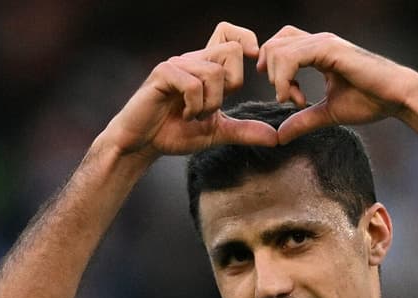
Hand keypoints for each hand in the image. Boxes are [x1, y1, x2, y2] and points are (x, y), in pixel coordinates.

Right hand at [104, 22, 277, 157]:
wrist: (142, 144)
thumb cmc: (174, 133)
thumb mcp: (216, 132)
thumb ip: (244, 132)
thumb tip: (275, 138)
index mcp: (206, 67)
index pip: (229, 33)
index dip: (246, 40)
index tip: (251, 64)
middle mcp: (193, 60)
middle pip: (232, 50)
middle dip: (233, 84)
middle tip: (214, 107)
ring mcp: (177, 64)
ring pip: (215, 72)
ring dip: (210, 103)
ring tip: (194, 116)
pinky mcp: (162, 74)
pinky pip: (193, 84)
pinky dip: (193, 106)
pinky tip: (183, 115)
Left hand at [257, 26, 417, 143]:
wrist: (398, 97)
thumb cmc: (371, 101)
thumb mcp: (328, 113)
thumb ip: (303, 121)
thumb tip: (279, 136)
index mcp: (318, 51)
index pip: (279, 46)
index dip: (273, 71)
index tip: (287, 98)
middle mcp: (318, 41)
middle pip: (272, 45)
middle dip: (270, 74)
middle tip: (288, 99)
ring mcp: (323, 42)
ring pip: (277, 49)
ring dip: (277, 79)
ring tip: (294, 101)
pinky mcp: (329, 49)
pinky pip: (291, 57)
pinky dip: (284, 79)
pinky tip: (296, 98)